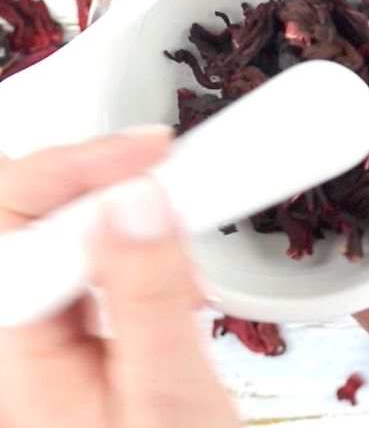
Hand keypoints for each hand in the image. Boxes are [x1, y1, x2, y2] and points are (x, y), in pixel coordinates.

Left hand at [0, 130, 240, 427]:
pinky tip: (169, 270)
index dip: (76, 170)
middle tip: (161, 162)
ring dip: (109, 214)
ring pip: (49, 246)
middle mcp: (10, 349)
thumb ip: (149, 295)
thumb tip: (135, 198)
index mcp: (11, 358)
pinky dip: (128, 252)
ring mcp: (34, 352)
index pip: (9, 224)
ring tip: (174, 209)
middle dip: (84, 179)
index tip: (158, 150)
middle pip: (15, 225)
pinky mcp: (67, 353)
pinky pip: (80, 277)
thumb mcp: (169, 396)